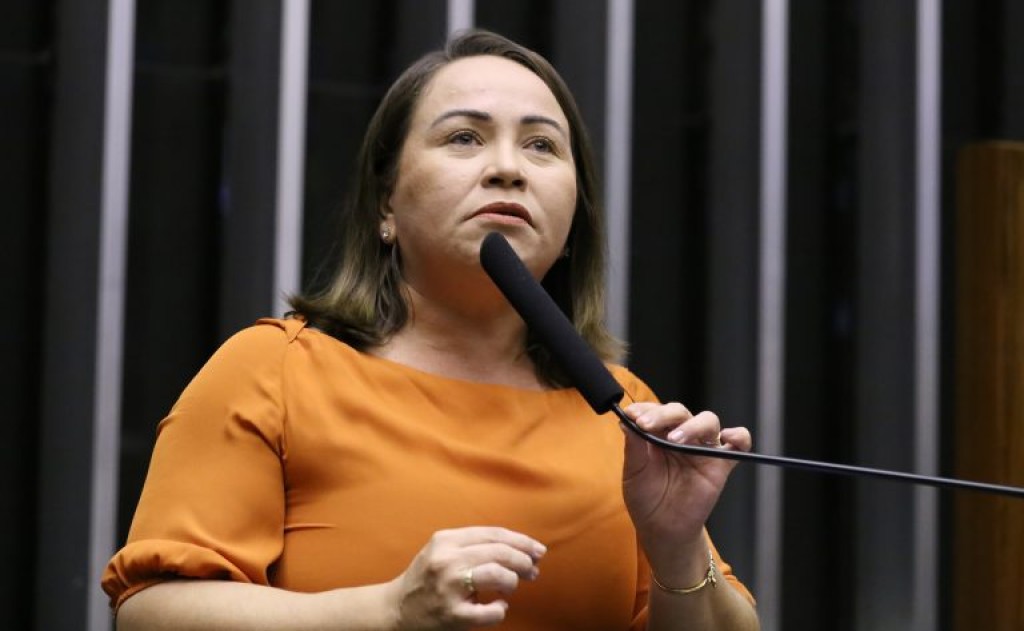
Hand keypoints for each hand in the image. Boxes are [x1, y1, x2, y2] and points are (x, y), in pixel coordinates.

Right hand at [389, 527, 545, 629]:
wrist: (396, 609)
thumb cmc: (427, 578)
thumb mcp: (443, 550)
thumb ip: (474, 544)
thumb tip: (522, 548)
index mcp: (445, 540)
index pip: (494, 534)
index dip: (521, 541)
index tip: (537, 550)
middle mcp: (447, 561)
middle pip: (500, 553)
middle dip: (524, 561)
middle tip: (533, 570)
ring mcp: (449, 588)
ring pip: (498, 575)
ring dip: (513, 581)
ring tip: (511, 586)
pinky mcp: (453, 615)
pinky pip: (491, 612)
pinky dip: (501, 610)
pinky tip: (498, 607)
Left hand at [620, 402, 751, 580]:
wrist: (663, 530)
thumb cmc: (647, 499)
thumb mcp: (634, 473)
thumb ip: (634, 446)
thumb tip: (626, 420)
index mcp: (659, 434)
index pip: (656, 411)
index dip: (644, 409)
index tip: (631, 414)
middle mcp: (682, 437)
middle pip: (680, 412)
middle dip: (663, 415)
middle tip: (646, 425)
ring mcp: (702, 449)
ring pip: (707, 421)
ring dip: (692, 425)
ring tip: (675, 439)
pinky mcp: (721, 465)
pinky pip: (738, 445)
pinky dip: (739, 436)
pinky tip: (729, 437)